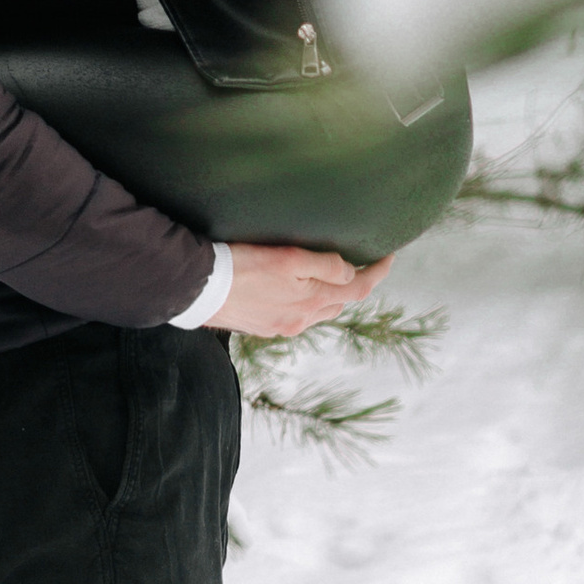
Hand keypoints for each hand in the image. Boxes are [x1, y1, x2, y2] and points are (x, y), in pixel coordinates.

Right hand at [216, 245, 392, 338]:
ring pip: (316, 312)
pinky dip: (303, 304)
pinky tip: (292, 292)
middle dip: (353, 286)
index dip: (377, 272)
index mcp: (311, 301)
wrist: (195, 289)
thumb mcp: (288, 258)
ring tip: (329, 277)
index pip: (358, 289)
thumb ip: (324, 266)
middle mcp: (299, 320)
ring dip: (328, 297)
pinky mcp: (259, 327)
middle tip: (361, 265)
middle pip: (338, 304)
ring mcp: (279, 326)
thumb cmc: (239, 267)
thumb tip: (350, 272)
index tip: (388, 257)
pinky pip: (293, 317)